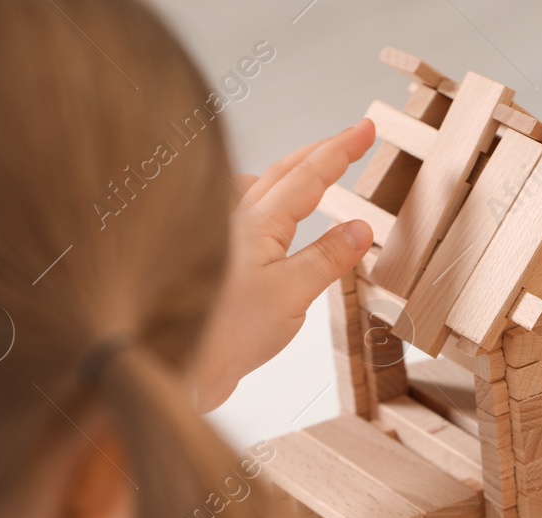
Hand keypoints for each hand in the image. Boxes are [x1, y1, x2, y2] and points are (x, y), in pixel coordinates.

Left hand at [193, 121, 377, 410]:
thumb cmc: (226, 335)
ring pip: (257, 188)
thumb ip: (327, 258)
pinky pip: (240, 213)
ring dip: (287, 174)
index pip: (308, 176)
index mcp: (258, 222)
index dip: (339, 150)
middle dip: (319, 153)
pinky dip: (259, 202)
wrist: (177, 365)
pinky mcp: (215, 262)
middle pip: (282, 173)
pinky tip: (258, 216)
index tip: (365, 128)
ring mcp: (221, 239)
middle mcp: (235, 221)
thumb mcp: (292, 295)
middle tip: (350, 139)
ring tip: (307, 170)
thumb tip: (360, 227)